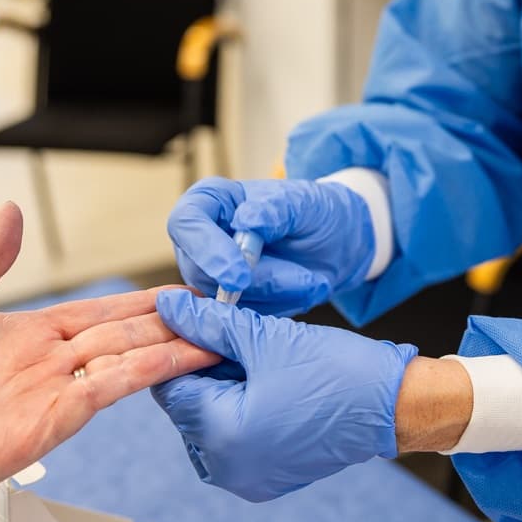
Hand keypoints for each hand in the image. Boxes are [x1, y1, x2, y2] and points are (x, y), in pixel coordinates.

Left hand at [0, 202, 220, 498]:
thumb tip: (12, 214)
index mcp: (21, 335)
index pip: (97, 312)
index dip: (137, 302)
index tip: (176, 291)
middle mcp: (44, 364)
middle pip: (124, 335)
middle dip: (169, 323)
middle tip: (215, 309)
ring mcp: (51, 393)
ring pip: (127, 360)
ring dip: (172, 347)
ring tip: (216, 333)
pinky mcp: (51, 421)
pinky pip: (109, 390)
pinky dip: (147, 373)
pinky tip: (179, 356)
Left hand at [153, 291, 417, 501]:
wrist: (392, 406)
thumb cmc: (336, 372)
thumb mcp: (265, 338)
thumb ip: (210, 323)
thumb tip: (168, 307)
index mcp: (223, 436)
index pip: (171, 388)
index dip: (182, 349)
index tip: (202, 325)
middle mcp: (228, 468)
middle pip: (188, 409)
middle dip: (202, 371)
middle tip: (231, 339)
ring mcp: (248, 480)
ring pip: (208, 426)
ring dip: (219, 392)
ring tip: (251, 361)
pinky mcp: (266, 480)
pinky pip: (233, 444)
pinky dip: (239, 414)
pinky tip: (264, 386)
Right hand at [169, 177, 375, 316]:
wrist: (335, 243)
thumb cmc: (314, 212)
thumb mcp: (304, 202)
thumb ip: (275, 208)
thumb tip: (246, 221)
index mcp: (209, 202)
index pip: (186, 225)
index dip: (208, 253)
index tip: (240, 276)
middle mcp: (200, 242)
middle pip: (203, 274)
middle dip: (258, 283)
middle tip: (306, 278)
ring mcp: (210, 276)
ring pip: (226, 303)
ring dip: (277, 296)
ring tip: (313, 281)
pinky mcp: (227, 306)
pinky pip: (245, 320)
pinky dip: (280, 309)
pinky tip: (304, 291)